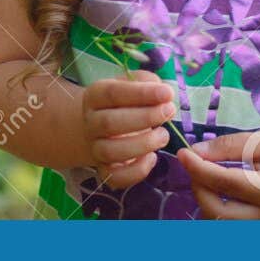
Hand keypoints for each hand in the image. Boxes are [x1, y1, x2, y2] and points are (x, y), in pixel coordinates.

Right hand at [81, 69, 176, 189]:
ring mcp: (95, 149)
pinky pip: (116, 177)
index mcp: (95, 96)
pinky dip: (137, 171)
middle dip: (144, 118)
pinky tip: (152, 157)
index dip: (141, 93)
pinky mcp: (104, 171)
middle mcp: (91, 123)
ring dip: (143, 144)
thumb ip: (147, 83)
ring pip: (111, 152)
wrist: (97, 128)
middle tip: (169, 111)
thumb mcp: (130, 84)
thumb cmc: (122, 102)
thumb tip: (165, 93)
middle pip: (109, 123)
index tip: (167, 93)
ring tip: (163, 135)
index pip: (113, 93)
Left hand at [177, 127, 259, 218]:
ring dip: (207, 201)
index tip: (182, 152)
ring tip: (208, 175)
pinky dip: (219, 209)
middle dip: (199, 187)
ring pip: (220, 225)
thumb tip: (195, 152)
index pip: (222, 182)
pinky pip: (231, 226)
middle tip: (196, 164)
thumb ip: (228, 146)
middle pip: (216, 212)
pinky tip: (220, 190)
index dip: (197, 167)